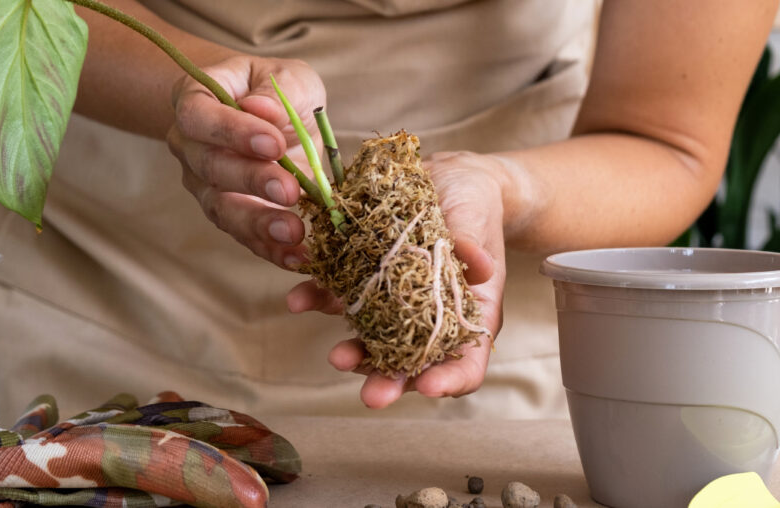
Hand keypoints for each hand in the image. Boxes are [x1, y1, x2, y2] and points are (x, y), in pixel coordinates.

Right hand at [167, 55, 325, 269]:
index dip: (231, 131)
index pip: (198, 116)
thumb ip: (278, 91)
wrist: (277, 120)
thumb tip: (261, 108)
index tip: (271, 142)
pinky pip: (245, 237)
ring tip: (293, 232)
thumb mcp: (288, 77)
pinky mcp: (231, 215)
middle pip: (209, 167)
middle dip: (251, 181)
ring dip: (258, 224)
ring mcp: (206, 185)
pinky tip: (298, 257)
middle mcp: (191, 147)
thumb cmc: (278, 92)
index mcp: (196, 100)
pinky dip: (271, 250)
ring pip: (222, 209)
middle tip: (289, 190)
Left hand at [288, 151, 509, 408]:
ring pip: (371, 340)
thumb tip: (480, 266)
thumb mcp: (477, 219)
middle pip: (412, 364)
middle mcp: (428, 317)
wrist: (445, 178)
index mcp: (468, 314)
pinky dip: (316, 299)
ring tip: (336, 358)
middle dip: (391, 381)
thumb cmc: (474, 204)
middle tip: (372, 397)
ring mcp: (392, 301)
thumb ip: (472, 244)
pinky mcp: (361, 277)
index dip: (450, 379)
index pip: (466, 364)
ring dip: (353, 353)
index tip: (430, 387)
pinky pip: (336, 296)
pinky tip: (298, 299)